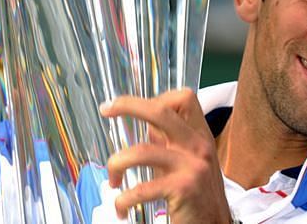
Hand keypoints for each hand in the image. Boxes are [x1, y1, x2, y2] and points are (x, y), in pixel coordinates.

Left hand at [100, 89, 231, 223]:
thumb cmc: (198, 195)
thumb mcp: (189, 161)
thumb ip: (171, 143)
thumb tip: (147, 126)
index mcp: (200, 135)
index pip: (183, 98)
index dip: (156, 98)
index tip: (132, 106)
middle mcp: (198, 145)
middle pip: (160, 111)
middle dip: (128, 105)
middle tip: (106, 109)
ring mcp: (193, 166)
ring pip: (142, 151)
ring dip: (116, 164)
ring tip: (113, 180)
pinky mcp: (184, 189)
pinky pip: (142, 189)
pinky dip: (123, 200)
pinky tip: (121, 207)